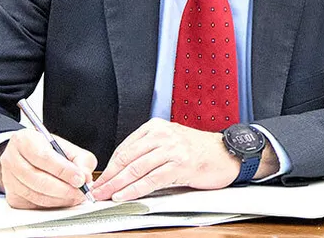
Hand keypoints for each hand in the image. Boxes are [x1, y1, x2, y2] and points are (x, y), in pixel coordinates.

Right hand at [0, 130, 96, 208]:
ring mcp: (8, 179)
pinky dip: (51, 205)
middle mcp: (11, 158)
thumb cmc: (49, 151)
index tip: (80, 179)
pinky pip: (32, 205)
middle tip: (80, 191)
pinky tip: (62, 199)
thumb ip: (81, 160)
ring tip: (75, 196)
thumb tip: (85, 177)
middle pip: (37, 179)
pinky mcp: (11, 196)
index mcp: (24, 140)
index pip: (43, 157)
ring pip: (34, 194)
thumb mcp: (68, 148)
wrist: (29, 157)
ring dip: (58, 198)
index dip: (63, 170)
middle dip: (63, 188)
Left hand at [91, 119, 240, 201]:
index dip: (109, 166)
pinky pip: (151, 180)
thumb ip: (148, 150)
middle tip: (96, 190)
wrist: (227, 154)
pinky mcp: (180, 165)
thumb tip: (122, 169)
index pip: (124, 148)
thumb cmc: (199, 150)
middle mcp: (163, 135)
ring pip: (136, 169)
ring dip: (117, 185)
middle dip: (108, 177)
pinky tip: (124, 195)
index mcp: (156, 127)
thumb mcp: (170, 141)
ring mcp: (172, 149)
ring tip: (105, 195)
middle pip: (127, 158)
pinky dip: (134, 189)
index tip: (100, 179)